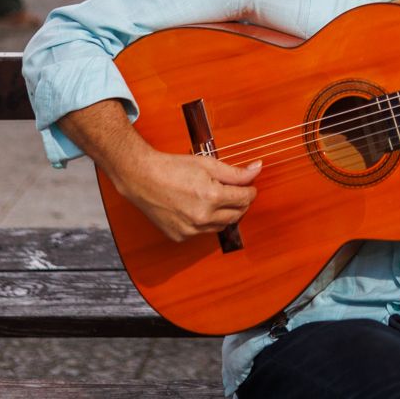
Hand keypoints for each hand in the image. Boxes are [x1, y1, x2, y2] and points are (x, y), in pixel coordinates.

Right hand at [113, 149, 261, 242]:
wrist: (142, 178)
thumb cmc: (173, 167)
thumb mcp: (208, 164)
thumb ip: (235, 172)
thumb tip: (257, 169)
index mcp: (212, 196)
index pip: (245, 198)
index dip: (250, 190)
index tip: (249, 186)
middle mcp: (203, 217)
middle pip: (236, 215)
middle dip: (241, 203)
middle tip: (236, 192)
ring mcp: (191, 229)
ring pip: (221, 226)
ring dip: (225, 214)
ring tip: (217, 198)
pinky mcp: (180, 236)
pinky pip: (202, 232)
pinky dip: (206, 222)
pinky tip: (199, 208)